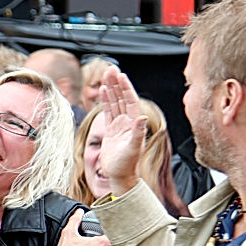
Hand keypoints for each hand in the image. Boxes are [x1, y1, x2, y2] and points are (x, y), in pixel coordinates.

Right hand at [98, 67, 146, 194]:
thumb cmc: (127, 165)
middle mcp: (127, 123)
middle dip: (117, 84)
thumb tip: (142, 117)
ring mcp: (119, 126)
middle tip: (111, 69)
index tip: (121, 76)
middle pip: (122, 98)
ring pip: (115, 103)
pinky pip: (108, 112)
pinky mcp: (111, 131)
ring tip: (107, 76)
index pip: (130, 101)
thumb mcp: (132, 148)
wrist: (119, 176)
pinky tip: (103, 92)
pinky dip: (106, 101)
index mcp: (133, 124)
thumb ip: (137, 133)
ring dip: (112, 89)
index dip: (126, 88)